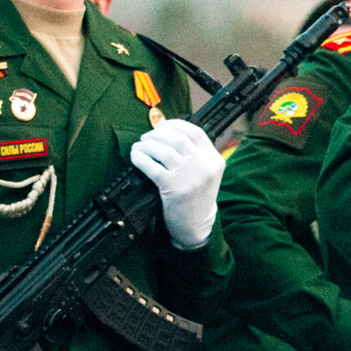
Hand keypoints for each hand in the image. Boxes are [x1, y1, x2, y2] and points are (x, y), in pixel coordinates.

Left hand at [129, 119, 226, 247]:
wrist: (196, 225)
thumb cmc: (196, 197)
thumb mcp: (205, 173)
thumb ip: (194, 153)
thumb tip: (165, 130)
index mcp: (214, 159)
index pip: (195, 132)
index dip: (175, 125)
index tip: (162, 127)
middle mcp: (204, 166)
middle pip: (177, 139)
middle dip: (157, 135)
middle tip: (146, 138)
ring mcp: (190, 177)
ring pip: (164, 150)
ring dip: (147, 145)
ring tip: (139, 147)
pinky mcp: (174, 189)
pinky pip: (152, 167)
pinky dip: (140, 159)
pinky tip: (135, 157)